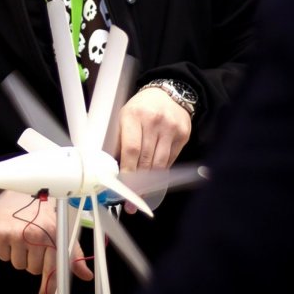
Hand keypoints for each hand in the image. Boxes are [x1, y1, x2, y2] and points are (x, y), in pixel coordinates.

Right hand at [0, 190, 92, 293]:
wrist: (19, 186)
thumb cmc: (44, 208)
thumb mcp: (63, 226)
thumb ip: (73, 254)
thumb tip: (86, 275)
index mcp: (55, 234)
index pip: (52, 269)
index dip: (48, 291)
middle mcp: (36, 235)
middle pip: (34, 270)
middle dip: (34, 259)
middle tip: (34, 239)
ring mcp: (16, 234)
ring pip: (18, 265)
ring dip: (20, 254)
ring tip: (23, 232)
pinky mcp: (0, 233)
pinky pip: (3, 256)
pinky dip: (5, 247)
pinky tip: (11, 231)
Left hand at [115, 87, 191, 211]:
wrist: (169, 94)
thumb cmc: (141, 108)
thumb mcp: (124, 117)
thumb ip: (118, 140)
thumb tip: (110, 168)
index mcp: (133, 115)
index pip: (131, 149)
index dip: (127, 171)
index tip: (122, 187)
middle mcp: (154, 121)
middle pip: (145, 159)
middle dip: (137, 182)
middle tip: (130, 200)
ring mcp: (171, 128)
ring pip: (159, 163)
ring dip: (150, 182)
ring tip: (141, 195)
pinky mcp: (183, 135)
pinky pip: (170, 160)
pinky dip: (161, 171)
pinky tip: (154, 179)